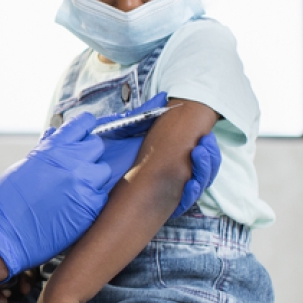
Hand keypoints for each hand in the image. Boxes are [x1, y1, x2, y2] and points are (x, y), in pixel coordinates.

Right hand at [0, 114, 109, 275]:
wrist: (5, 234)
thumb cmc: (7, 201)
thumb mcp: (25, 166)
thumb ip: (46, 151)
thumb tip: (55, 138)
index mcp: (54, 149)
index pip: (83, 124)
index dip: (86, 126)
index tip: (86, 130)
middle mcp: (73, 163)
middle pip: (97, 146)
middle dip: (88, 153)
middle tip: (76, 165)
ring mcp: (85, 186)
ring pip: (103, 172)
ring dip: (93, 176)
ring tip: (76, 188)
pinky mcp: (91, 209)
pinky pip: (102, 196)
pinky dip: (92, 198)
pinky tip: (76, 204)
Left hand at [91, 94, 223, 215]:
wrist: (94, 177)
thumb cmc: (113, 153)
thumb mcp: (127, 130)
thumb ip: (147, 115)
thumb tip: (162, 97)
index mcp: (177, 158)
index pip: (202, 156)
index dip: (208, 148)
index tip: (205, 137)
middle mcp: (179, 176)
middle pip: (205, 171)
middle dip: (209, 158)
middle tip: (202, 146)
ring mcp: (173, 191)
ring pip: (199, 185)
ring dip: (203, 171)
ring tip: (198, 155)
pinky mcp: (164, 205)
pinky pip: (184, 202)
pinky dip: (189, 193)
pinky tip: (189, 184)